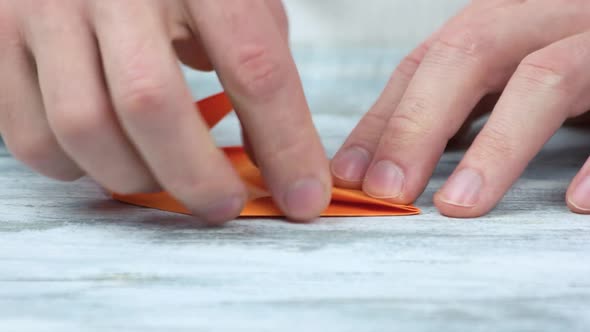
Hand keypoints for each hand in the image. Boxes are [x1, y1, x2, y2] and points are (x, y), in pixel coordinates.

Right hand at [0, 0, 330, 223]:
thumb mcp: (233, 0)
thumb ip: (258, 68)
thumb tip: (271, 161)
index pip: (253, 66)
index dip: (286, 144)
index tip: (305, 199)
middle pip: (151, 104)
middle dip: (197, 178)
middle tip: (225, 205)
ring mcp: (42, 8)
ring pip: (82, 127)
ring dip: (134, 176)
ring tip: (164, 175)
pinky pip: (31, 137)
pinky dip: (77, 167)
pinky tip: (109, 154)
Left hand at [331, 0, 589, 216]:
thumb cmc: (575, 62)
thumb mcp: (507, 73)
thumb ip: (452, 107)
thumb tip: (374, 164)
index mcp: (506, 20)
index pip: (426, 61)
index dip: (385, 117)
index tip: (352, 176)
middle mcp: (549, 16)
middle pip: (471, 51)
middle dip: (420, 123)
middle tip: (388, 190)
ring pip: (547, 78)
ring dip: (497, 147)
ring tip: (458, 204)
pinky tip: (577, 202)